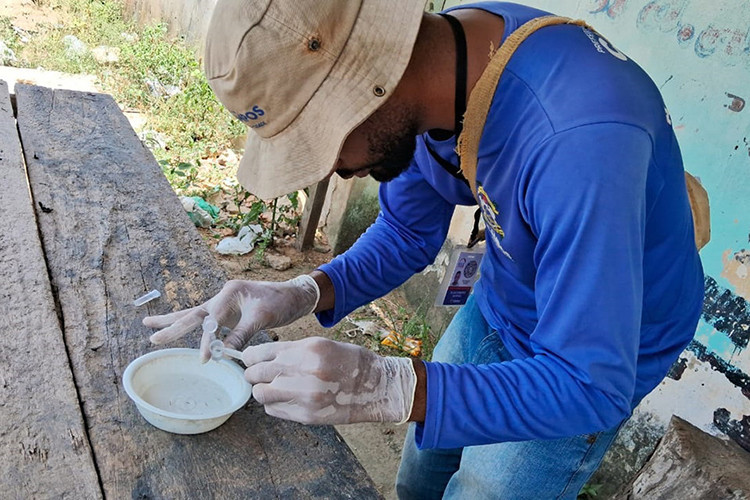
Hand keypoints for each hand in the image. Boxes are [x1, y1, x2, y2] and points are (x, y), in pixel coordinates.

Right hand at [143, 275, 319, 360]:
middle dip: (171, 325)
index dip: (207, 341)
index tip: (205, 359)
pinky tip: (177, 330)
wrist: (296, 295)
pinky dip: (193, 329)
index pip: (211, 320)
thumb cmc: (282, 302)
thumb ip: (242, 334)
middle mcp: (223, 296)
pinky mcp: (228, 312)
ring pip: (194, 315)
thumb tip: (222, 353)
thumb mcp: (263, 318)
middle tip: (150, 336)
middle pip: (192, 313)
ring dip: (174, 322)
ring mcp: (224, 304)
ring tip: (148, 323)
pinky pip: (207, 322)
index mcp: (230, 292)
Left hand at [242, 337, 416, 424]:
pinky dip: (276, 405)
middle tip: (259, 375)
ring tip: (276, 388)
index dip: (250, 357)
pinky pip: (274, 410)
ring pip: (261, 394)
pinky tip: (289, 398)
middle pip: (255, 375)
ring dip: (264, 391)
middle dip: (254, 374)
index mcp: (306, 350)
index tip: (251, 360)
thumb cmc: (349, 362)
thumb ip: (290, 351)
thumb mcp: (320, 345)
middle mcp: (303, 372)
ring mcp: (304, 396)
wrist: (376, 387)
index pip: (260, 353)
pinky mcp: (306, 416)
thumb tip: (260, 358)